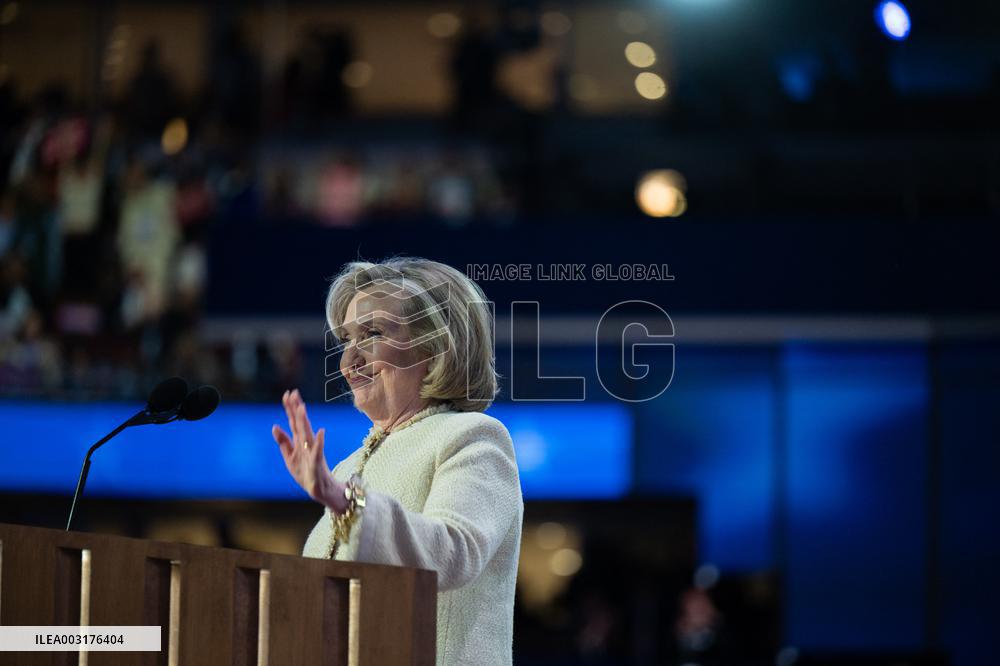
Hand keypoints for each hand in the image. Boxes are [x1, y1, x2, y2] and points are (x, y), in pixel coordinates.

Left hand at [272, 389, 347, 511]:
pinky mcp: (317, 462)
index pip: (294, 421)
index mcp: (299, 441)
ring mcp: (312, 451)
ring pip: (307, 433)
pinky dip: (319, 442)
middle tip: (294, 393)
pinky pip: (318, 451)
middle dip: (296, 408)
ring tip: (302, 408)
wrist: (319, 489)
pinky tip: (321, 432)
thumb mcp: (289, 457)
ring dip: (304, 421)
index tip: (288, 394)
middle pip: (300, 423)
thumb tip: (274, 426)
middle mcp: (306, 442)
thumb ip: (283, 441)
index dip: (290, 408)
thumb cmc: (305, 472)